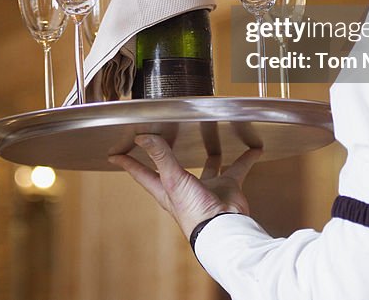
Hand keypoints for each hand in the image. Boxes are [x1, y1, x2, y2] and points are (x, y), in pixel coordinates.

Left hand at [109, 134, 261, 239]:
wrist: (224, 230)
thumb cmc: (195, 213)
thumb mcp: (173, 180)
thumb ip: (161, 156)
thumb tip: (143, 137)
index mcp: (166, 189)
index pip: (142, 173)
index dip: (128, 163)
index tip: (114, 154)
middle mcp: (185, 188)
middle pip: (173, 167)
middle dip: (169, 154)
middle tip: (165, 137)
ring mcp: (207, 188)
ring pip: (208, 166)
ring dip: (211, 156)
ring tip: (213, 140)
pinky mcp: (227, 187)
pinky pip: (237, 168)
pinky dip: (246, 159)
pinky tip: (254, 149)